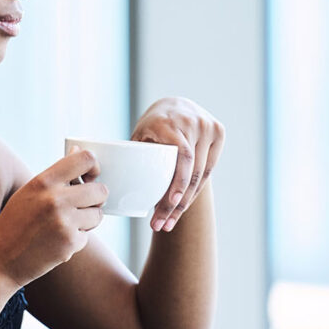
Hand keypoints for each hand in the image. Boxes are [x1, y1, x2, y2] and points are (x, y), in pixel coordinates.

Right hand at [0, 147, 107, 289]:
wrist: (0, 261)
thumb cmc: (14, 224)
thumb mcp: (28, 192)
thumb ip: (55, 174)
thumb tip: (77, 151)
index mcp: (43, 181)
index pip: (85, 159)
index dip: (94, 167)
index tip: (90, 177)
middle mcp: (55, 199)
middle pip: (100, 190)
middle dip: (96, 199)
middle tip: (84, 206)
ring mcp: (64, 222)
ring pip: (98, 214)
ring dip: (88, 221)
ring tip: (66, 225)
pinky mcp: (70, 243)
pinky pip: (87, 236)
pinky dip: (76, 240)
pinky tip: (56, 242)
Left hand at [130, 97, 224, 231]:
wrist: (176, 104)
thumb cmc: (151, 125)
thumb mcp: (139, 134)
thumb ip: (131, 155)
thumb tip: (108, 185)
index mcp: (169, 122)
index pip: (181, 156)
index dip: (178, 182)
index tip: (169, 204)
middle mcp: (193, 122)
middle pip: (190, 172)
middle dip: (176, 203)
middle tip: (161, 225)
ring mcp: (208, 127)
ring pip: (200, 175)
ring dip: (185, 202)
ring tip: (169, 223)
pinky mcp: (219, 134)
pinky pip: (208, 170)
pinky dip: (195, 191)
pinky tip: (183, 207)